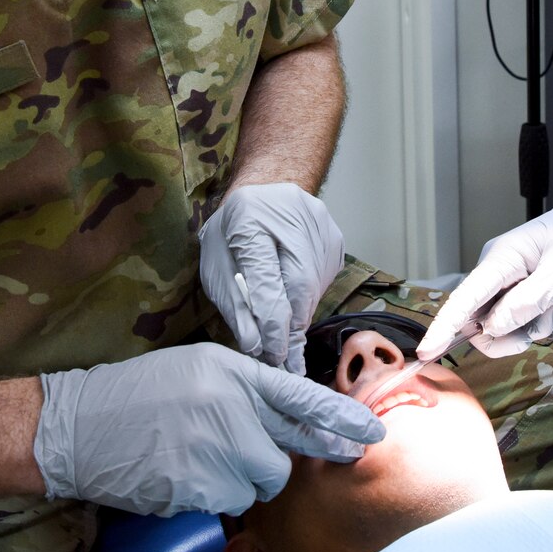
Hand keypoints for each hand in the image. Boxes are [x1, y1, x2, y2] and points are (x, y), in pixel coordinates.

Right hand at [34, 343, 384, 515]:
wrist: (77, 424)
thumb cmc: (138, 394)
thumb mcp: (199, 370)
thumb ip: (246, 389)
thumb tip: (288, 421)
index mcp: (234, 373)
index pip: (302, 398)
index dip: (341, 419)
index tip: (373, 435)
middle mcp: (231, 409)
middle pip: (283, 459)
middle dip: (268, 467)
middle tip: (240, 458)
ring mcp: (213, 450)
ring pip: (254, 486)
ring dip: (232, 483)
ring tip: (192, 460)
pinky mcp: (194, 486)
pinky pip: (221, 503)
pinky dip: (203, 495)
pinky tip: (174, 474)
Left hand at [200, 182, 344, 373]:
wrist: (263, 191)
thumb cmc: (233, 232)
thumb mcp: (217, 267)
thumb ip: (235, 306)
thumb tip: (256, 345)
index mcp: (249, 219)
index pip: (266, 280)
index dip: (272, 322)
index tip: (274, 355)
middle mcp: (290, 215)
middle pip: (299, 284)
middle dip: (292, 327)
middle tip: (287, 360)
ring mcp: (319, 224)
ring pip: (315, 285)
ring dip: (301, 315)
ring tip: (286, 334)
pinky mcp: (335, 236)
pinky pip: (325, 279)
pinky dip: (309, 298)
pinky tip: (294, 300)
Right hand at [417, 178, 552, 360]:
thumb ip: (528, 302)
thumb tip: (493, 326)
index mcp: (501, 258)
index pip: (464, 298)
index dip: (444, 327)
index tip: (426, 352)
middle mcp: (498, 270)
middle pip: (484, 320)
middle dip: (514, 332)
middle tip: (547, 321)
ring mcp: (510, 281)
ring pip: (508, 324)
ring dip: (538, 323)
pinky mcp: (523, 290)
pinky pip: (525, 319)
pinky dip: (546, 317)